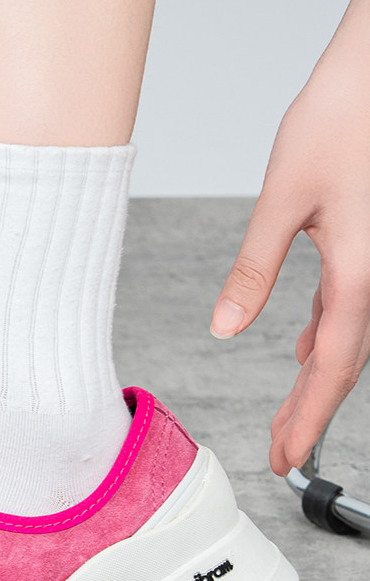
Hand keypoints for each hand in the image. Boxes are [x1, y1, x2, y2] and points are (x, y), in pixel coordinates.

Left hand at [213, 0, 369, 475]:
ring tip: (289, 416)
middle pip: (343, 362)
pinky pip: (351, 304)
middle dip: (311, 411)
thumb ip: (254, 268)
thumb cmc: (340, 122)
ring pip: (348, 336)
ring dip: (316, 377)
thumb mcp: (284, 200)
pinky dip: (325, 333)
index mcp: (363, 274)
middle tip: (283, 454)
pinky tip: (300, 347)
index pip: (331, 367)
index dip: (307, 418)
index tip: (286, 459)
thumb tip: (224, 326)